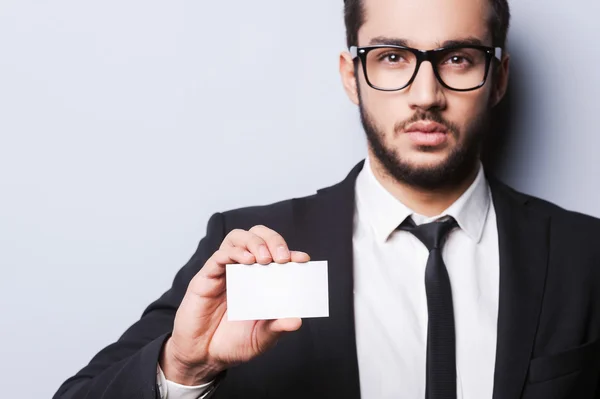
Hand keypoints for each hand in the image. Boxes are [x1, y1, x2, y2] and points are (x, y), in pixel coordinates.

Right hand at [160, 225, 309, 384]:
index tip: (302, 259)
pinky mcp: (207, 277)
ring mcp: (225, 271)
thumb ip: (277, 328)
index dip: (291, 253)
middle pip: (258, 236)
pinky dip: (235, 253)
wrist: (203, 357)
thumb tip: (297, 321)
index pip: (276, 255)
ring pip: (238, 238)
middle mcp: (243, 270)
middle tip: (282, 258)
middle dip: (273, 240)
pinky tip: (247, 261)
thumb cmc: (232, 344)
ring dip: (254, 241)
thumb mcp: (261, 338)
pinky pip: (219, 256)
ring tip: (265, 258)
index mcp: (260, 280)